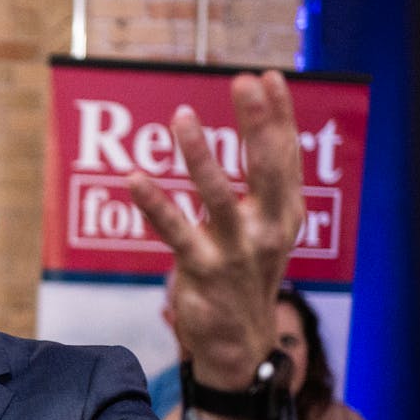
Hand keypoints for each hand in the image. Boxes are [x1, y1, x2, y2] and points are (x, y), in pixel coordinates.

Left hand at [129, 70, 304, 394]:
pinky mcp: (201, 271)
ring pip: (218, 195)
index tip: (268, 77)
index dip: (280, 116)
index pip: (286, 156)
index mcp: (285, 213)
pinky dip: (154, 203)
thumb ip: (266, 184)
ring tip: (182, 116)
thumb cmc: (247, 274)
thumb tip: (266, 126)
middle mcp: (266, 229)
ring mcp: (234, 250)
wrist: (238, 343)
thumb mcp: (267, 228)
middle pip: (266, 168)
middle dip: (257, 123)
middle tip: (243, 83)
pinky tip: (134, 179)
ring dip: (199, 155)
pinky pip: (174, 231)